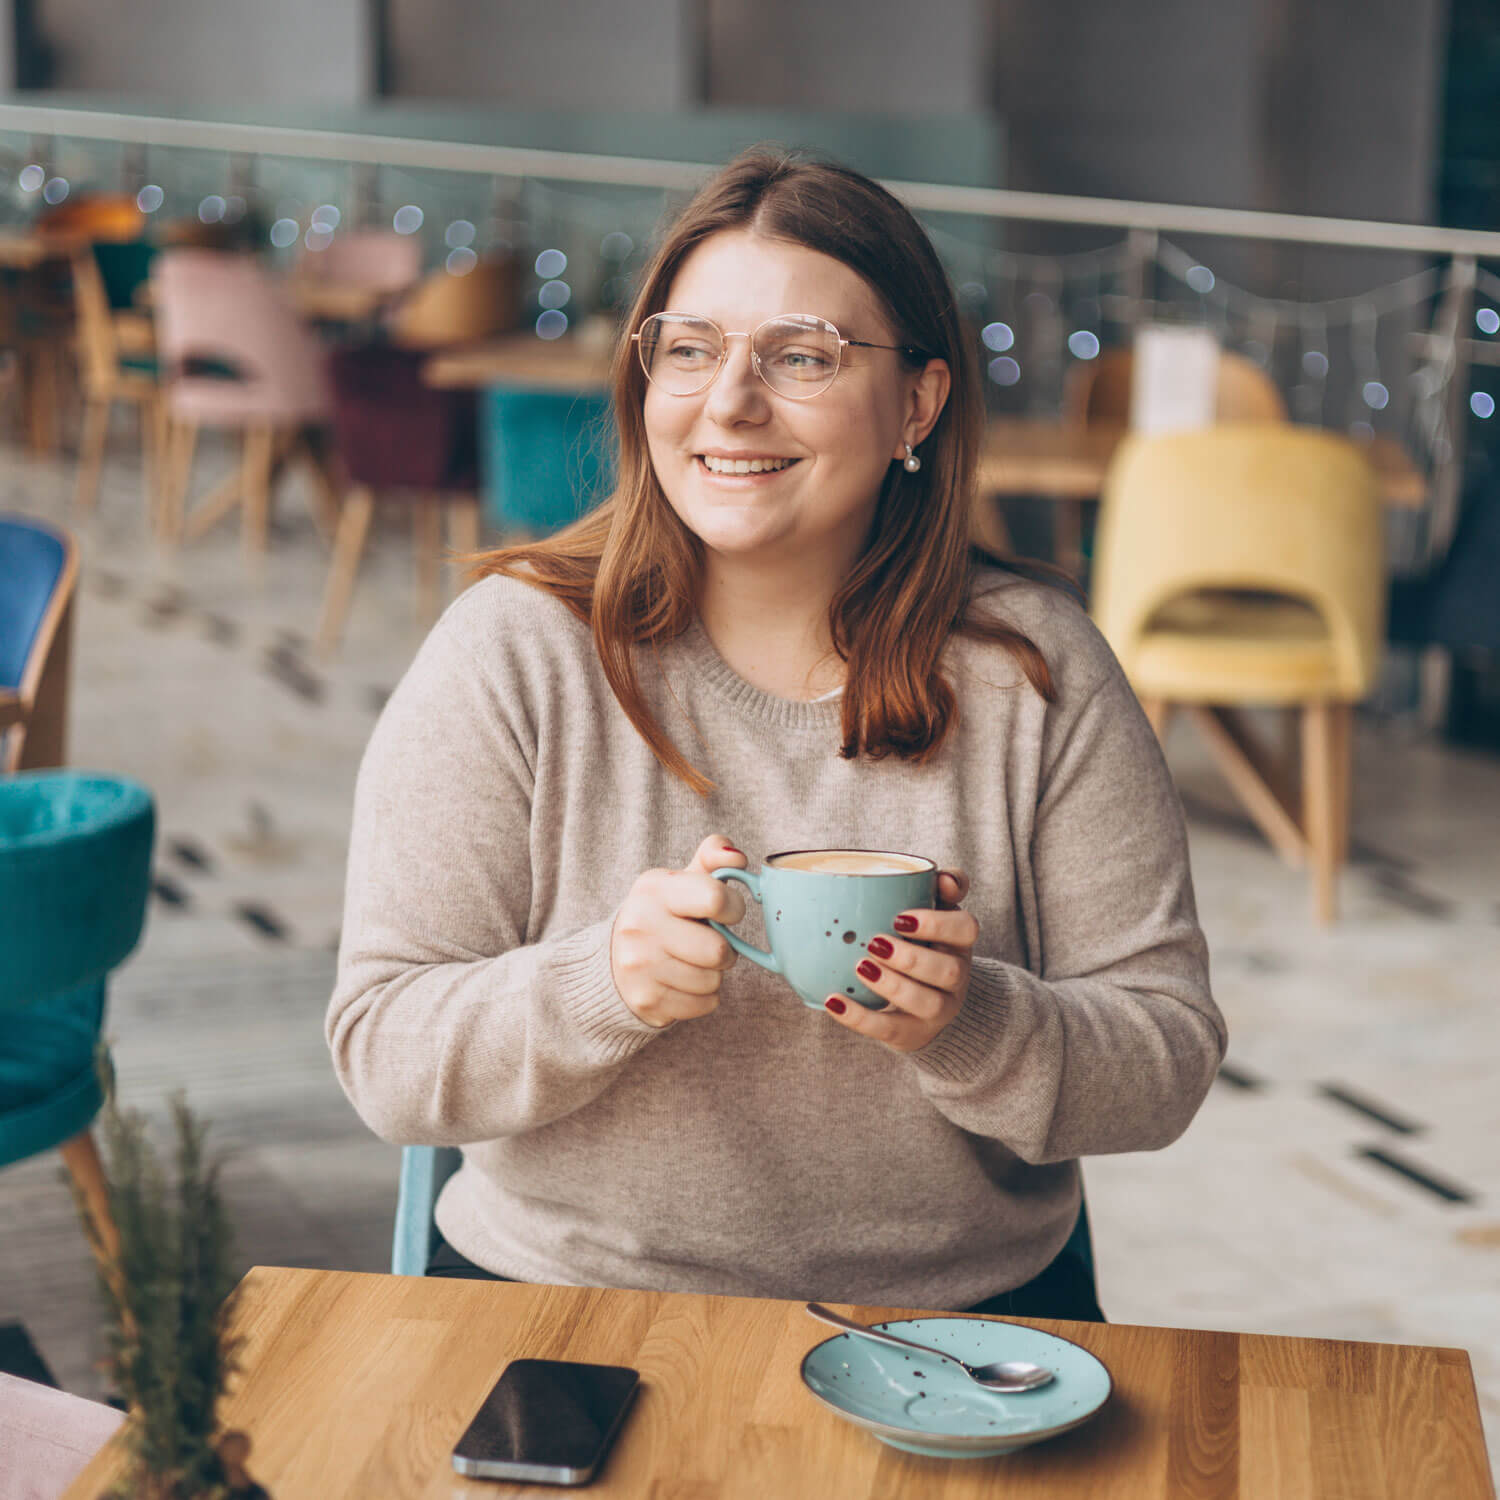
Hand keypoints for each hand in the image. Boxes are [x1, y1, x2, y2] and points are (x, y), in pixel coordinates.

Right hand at [610, 836, 746, 1028]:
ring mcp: (640, 967)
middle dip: (724, 949)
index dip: (734, 908)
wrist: (613, 961)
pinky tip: (683, 983)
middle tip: (710, 944)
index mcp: (653, 889)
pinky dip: (703, 997)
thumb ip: (712, 858)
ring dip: (713, 975)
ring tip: (693, 963)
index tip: (727, 912)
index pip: (715, 898)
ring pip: (713, 981)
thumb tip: (738, 858)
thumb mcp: (681, 882)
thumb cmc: (662, 916)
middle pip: (718, 950)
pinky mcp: (647, 1001)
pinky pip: (705, 1005)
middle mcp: (640, 926)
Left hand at [821, 870, 975, 1051]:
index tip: (899, 917)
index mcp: (959, 942)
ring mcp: (938, 1010)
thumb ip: (938, 887)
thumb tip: (943, 878)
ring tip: (860, 967)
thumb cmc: (919, 943)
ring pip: (928, 1004)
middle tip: (875, 943)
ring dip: (893, 985)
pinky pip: (889, 1030)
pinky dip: (859, 1018)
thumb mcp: (931, 912)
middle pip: (949, 970)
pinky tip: (833, 1001)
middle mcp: (956, 978)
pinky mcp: (912, 1034)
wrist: (920, 1003)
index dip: (938, 924)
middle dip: (912, 957)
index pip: (967, 929)